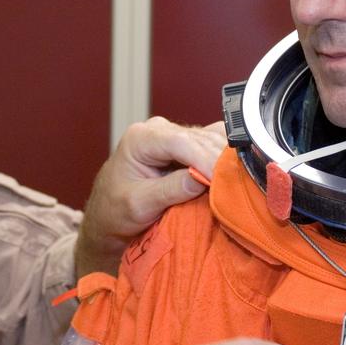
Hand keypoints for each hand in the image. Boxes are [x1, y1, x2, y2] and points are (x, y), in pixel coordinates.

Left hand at [77, 118, 225, 276]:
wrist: (109, 214)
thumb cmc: (115, 210)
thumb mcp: (139, 205)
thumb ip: (169, 190)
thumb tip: (203, 180)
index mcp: (140, 138)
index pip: (181, 142)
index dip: (205, 160)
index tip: (221, 181)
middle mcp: (158, 130)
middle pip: (200, 139)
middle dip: (218, 163)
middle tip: (236, 189)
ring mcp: (173, 136)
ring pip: (211, 141)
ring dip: (224, 162)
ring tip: (235, 186)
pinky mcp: (186, 146)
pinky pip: (213, 146)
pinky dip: (223, 160)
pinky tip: (229, 178)